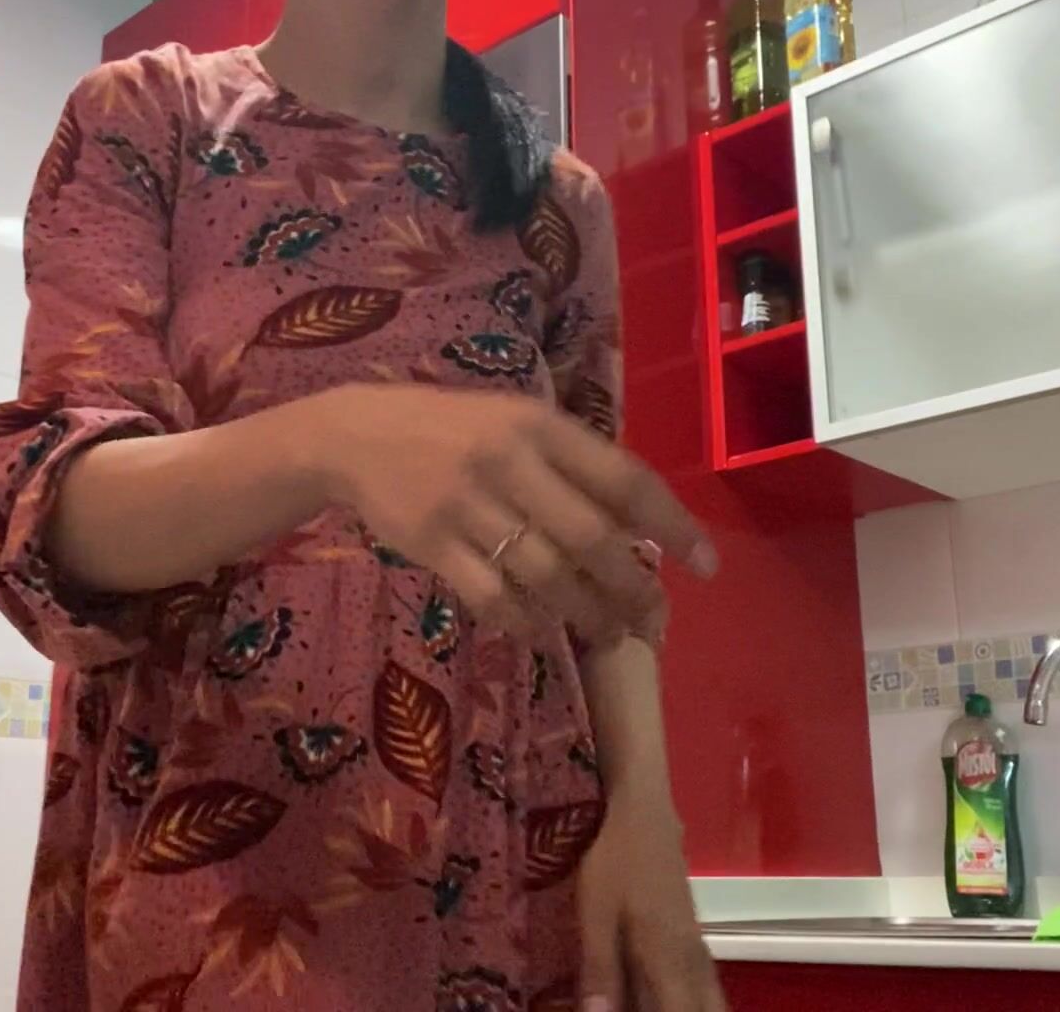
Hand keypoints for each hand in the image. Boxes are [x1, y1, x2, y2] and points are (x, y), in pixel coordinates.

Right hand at [306, 383, 715, 638]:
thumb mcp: (516, 424)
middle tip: (656, 620)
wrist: (355, 435)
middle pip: (590, 538)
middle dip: (632, 587)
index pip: (624, 478)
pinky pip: (492, 596)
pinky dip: (524, 622)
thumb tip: (639, 528)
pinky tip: (543, 633)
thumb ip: (571, 467)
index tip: (705, 564)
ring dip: (587, 614)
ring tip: (612, 635)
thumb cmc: (452, 429)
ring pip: (546, 574)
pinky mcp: (433, 543)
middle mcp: (510, 462)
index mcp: (540, 426)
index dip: (672, 524)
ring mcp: (468, 505)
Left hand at [577, 791, 727, 1011]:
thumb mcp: (596, 914)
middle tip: (648, 1009)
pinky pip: (703, 985)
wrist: (643, 808)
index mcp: (670, 959)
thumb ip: (600, 971)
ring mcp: (696, 946)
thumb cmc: (614, 859)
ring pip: (709, 1000)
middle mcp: (692, 960)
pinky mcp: (691, 936)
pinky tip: (662, 998)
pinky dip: (689, 1001)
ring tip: (654, 1003)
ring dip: (689, 1009)